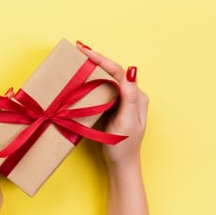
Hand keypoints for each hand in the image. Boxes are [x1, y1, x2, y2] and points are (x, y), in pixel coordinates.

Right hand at [76, 41, 148, 168]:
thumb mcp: (127, 122)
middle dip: (96, 59)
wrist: (121, 166)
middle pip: (112, 71)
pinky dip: (91, 81)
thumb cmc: (124, 147)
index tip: (85, 50)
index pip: (118, 71)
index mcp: (137, 96)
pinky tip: (82, 77)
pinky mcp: (113, 108)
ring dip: (93, 67)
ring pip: (107, 79)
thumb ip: (130, 97)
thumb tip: (132, 70)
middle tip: (78, 48)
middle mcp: (131, 96)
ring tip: (79, 57)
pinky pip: (102, 90)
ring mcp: (122, 102)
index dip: (101, 59)